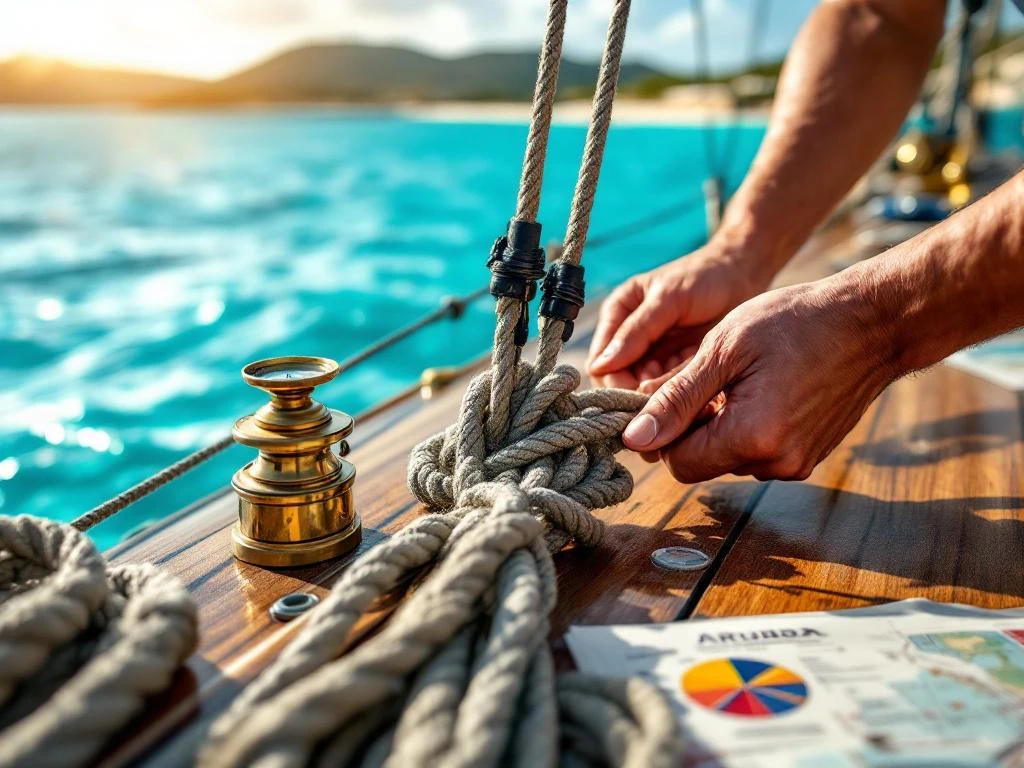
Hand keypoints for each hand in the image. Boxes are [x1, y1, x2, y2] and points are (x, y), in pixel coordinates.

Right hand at [587, 242, 770, 389]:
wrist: (741, 276)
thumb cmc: (703, 277)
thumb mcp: (668, 299)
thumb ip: (636, 332)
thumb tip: (599, 367)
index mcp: (616, 315)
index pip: (601, 362)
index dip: (616, 384)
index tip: (640, 398)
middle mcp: (628, 338)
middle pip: (620, 383)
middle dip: (641, 393)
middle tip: (670, 398)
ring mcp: (651, 355)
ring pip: (645, 391)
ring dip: (664, 394)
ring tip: (691, 384)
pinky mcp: (674, 367)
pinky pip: (670, 390)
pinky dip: (682, 392)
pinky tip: (700, 384)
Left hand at [621, 277, 899, 482]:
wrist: (873, 322)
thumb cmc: (797, 322)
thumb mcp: (723, 350)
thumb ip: (675, 398)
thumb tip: (634, 439)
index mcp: (752, 438)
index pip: (678, 463)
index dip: (663, 431)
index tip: (666, 393)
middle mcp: (777, 463)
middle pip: (702, 463)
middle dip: (691, 426)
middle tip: (705, 377)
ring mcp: (797, 464)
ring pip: (728, 457)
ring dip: (719, 425)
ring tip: (739, 378)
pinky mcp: (808, 456)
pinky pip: (757, 452)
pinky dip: (747, 427)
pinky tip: (762, 389)